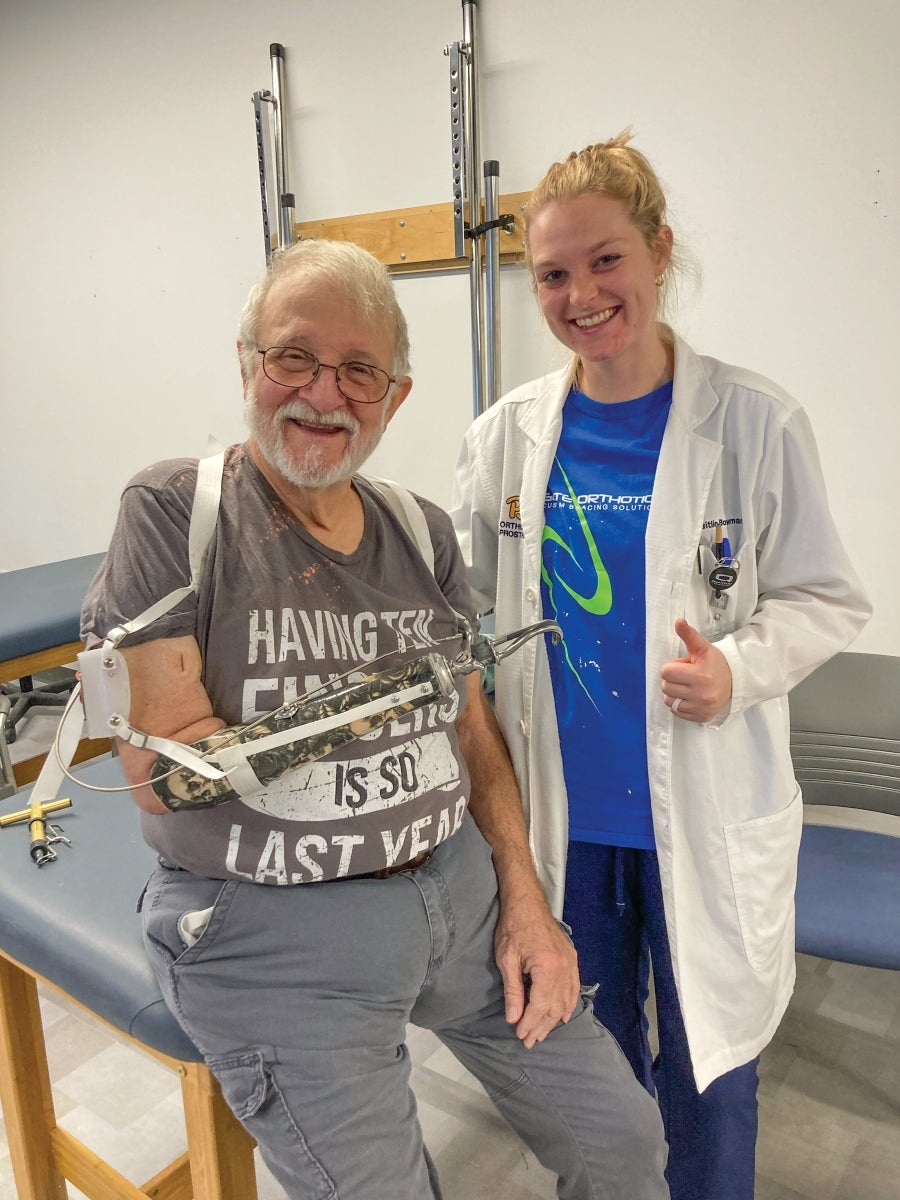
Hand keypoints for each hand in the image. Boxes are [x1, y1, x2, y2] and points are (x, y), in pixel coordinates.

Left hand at [494, 891, 579, 1048]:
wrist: (527, 902)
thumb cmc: (512, 928)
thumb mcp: (507, 960)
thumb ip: (512, 991)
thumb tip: (513, 1018)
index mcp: (547, 967)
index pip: (540, 1005)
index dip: (530, 1022)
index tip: (520, 1035)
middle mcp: (564, 967)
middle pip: (554, 1005)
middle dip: (541, 1025)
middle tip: (529, 1040)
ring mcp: (571, 962)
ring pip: (565, 999)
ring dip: (553, 1019)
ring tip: (542, 1033)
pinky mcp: (572, 958)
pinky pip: (574, 987)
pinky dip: (569, 1003)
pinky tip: (562, 1016)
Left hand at [660, 617, 732, 722]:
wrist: (734, 681)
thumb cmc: (716, 663)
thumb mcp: (702, 647)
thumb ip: (689, 635)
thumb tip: (679, 621)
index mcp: (700, 675)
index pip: (666, 672)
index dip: (672, 667)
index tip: (684, 666)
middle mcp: (701, 694)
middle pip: (665, 687)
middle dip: (673, 679)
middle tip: (686, 676)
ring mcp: (701, 708)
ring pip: (669, 701)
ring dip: (674, 693)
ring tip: (687, 686)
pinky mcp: (701, 717)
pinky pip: (676, 712)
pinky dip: (680, 704)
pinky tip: (690, 696)